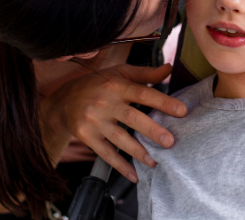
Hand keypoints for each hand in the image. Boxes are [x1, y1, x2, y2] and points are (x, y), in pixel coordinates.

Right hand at [40, 63, 186, 182]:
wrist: (63, 100)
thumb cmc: (98, 84)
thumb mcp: (119, 73)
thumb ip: (145, 74)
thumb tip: (170, 68)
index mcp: (117, 85)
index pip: (142, 93)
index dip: (162, 102)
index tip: (182, 111)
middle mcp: (105, 102)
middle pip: (131, 117)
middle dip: (151, 130)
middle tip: (170, 142)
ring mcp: (94, 120)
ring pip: (119, 138)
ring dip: (138, 151)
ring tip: (155, 161)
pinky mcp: (86, 135)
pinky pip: (105, 153)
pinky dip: (120, 165)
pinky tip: (134, 175)